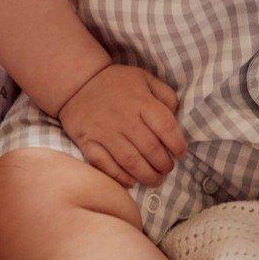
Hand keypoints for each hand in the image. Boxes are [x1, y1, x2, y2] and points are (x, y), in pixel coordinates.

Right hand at [57, 63, 187, 189]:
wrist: (77, 83)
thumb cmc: (117, 83)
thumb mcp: (145, 78)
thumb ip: (165, 96)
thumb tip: (176, 119)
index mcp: (140, 101)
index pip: (165, 126)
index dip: (177, 143)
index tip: (180, 152)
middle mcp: (123, 118)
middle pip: (150, 148)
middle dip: (164, 164)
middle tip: (167, 168)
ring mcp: (104, 132)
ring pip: (130, 162)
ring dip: (147, 176)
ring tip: (155, 179)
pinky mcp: (88, 142)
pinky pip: (105, 166)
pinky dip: (120, 177)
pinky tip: (131, 181)